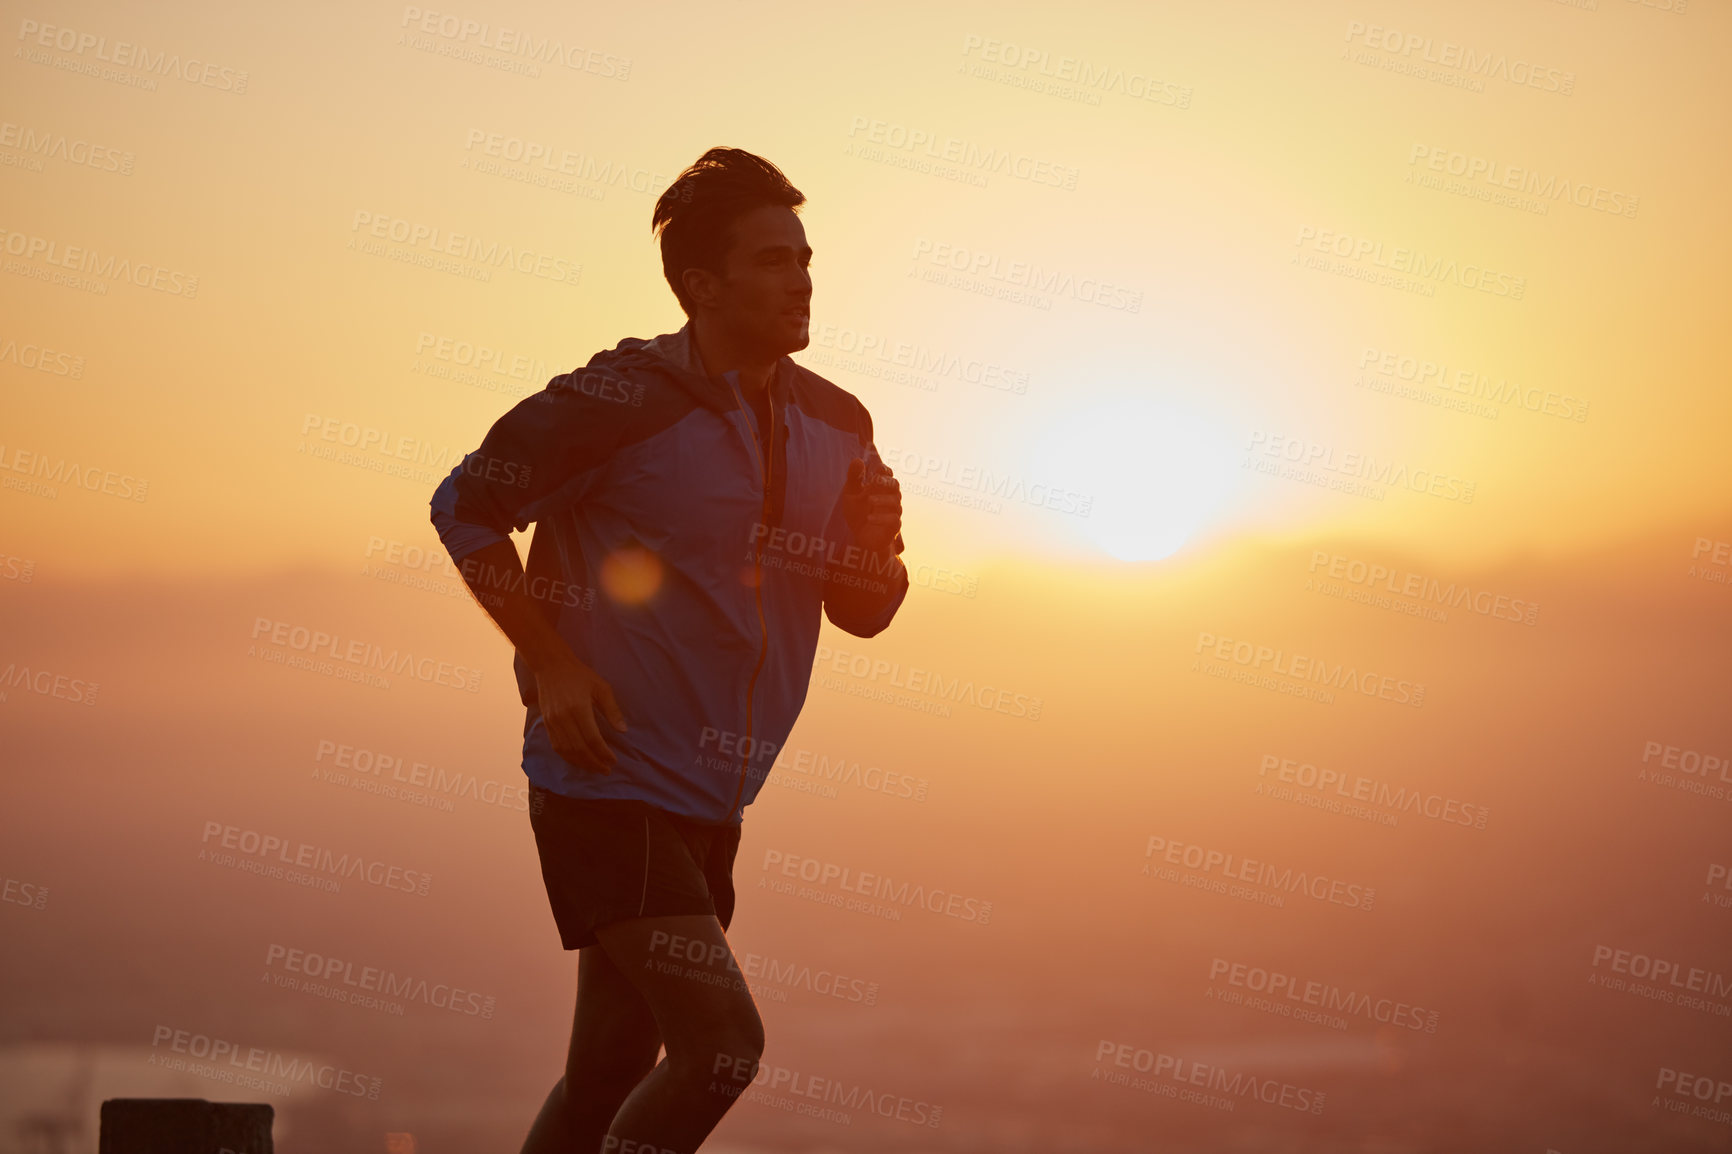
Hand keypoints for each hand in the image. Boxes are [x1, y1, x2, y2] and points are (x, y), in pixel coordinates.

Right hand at [530, 652, 626, 772]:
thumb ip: (612, 710)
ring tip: (595, 769)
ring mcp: (553, 722)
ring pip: (567, 751)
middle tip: (607, 770)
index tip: (613, 761)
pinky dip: (568, 757)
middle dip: (594, 763)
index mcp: (579, 708)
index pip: (592, 739)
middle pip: (579, 749)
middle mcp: (564, 718)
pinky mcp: (547, 724)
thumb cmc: (580, 675)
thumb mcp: (601, 687)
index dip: (603, 753)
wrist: (551, 666)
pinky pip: (557, 746)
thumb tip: (623, 731)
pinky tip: (579, 761)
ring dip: (582, 763)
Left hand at [842, 457, 903, 554]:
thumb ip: (854, 477)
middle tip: (874, 482)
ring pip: (895, 502)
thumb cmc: (857, 512)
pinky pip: (894, 520)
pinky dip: (882, 518)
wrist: (860, 537)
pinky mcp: (894, 527)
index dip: (884, 470)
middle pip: (895, 484)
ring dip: (882, 500)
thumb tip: (858, 460)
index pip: (887, 473)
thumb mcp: (851, 493)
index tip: (876, 469)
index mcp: (881, 486)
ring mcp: (894, 511)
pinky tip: (869, 518)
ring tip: (868, 500)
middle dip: (885, 482)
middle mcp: (890, 497)